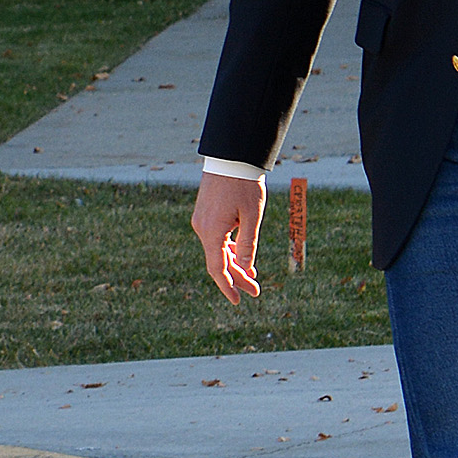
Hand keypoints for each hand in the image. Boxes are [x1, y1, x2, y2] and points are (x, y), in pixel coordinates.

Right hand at [191, 172, 265, 302]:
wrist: (232, 157)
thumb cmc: (245, 184)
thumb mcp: (252, 216)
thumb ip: (248, 244)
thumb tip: (246, 269)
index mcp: (212, 232)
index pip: (217, 268)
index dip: (228, 286)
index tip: (239, 300)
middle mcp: (202, 229)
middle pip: (218, 261)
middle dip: (237, 278)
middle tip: (255, 291)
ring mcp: (201, 221)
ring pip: (217, 250)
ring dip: (234, 264)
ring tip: (252, 277)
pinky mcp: (205, 214)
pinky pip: (216, 238)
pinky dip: (229, 249)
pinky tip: (242, 257)